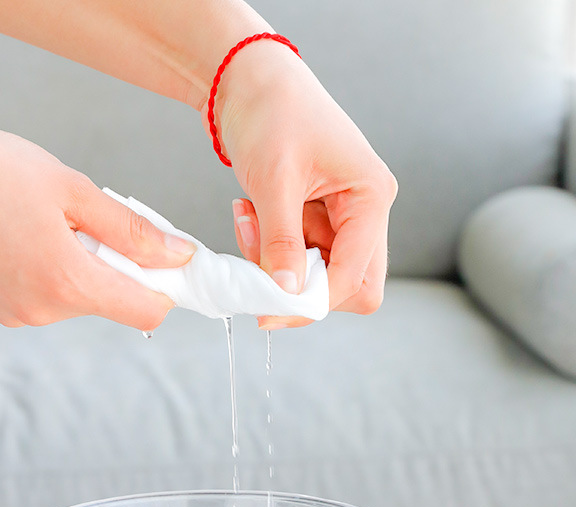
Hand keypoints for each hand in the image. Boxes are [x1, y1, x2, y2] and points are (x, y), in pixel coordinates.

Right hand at [0, 114, 195, 328]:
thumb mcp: (75, 190)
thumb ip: (133, 231)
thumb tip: (180, 256)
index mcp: (67, 282)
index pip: (146, 311)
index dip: (165, 288)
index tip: (164, 260)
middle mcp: (43, 311)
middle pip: (112, 302)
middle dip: (117, 267)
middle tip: (88, 220)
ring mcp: (16, 315)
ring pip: (79, 299)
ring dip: (81, 268)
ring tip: (46, 225)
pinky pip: (47, 299)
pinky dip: (51, 274)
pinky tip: (24, 239)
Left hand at [205, 41, 397, 328]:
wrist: (248, 82)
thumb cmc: (272, 113)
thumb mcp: (275, 181)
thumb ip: (282, 242)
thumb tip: (287, 293)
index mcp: (370, 197)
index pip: (356, 276)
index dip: (314, 300)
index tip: (269, 311)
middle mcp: (363, 212)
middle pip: (349, 285)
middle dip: (300, 287)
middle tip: (259, 270)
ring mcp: (339, 218)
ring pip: (316, 274)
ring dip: (275, 263)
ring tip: (248, 220)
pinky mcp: (313, 219)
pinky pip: (294, 255)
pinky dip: (266, 247)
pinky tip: (249, 213)